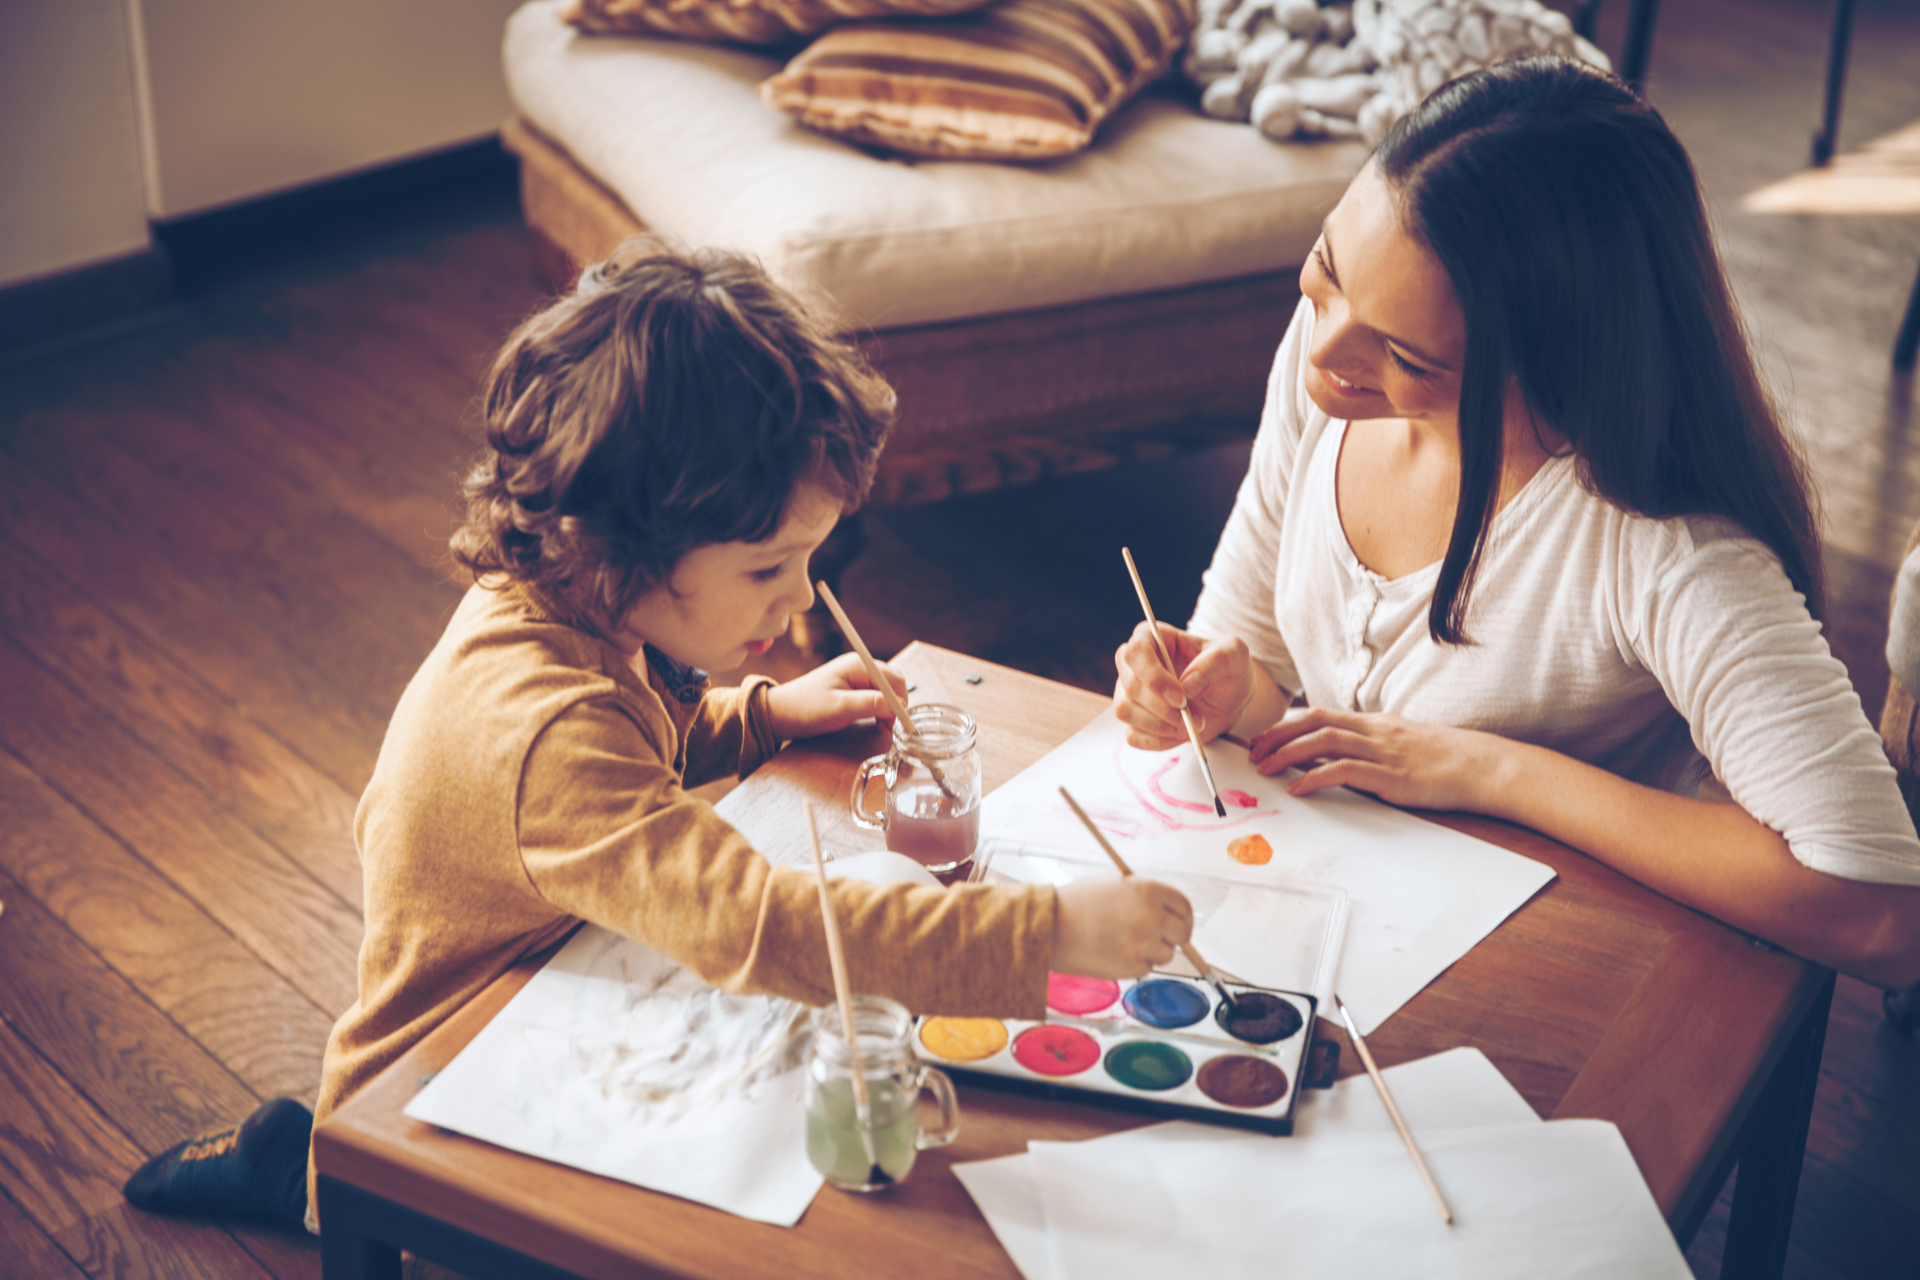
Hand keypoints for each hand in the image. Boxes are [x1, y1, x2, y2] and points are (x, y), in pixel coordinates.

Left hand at [764, 653, 905, 740]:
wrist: (782, 713)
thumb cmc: (807, 708)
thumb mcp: (840, 708)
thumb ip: (870, 704)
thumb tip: (898, 705)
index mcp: (859, 665)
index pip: (894, 680)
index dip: (900, 702)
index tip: (898, 724)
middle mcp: (861, 667)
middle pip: (893, 684)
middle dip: (895, 706)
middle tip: (888, 728)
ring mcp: (857, 677)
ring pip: (886, 692)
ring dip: (888, 710)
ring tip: (881, 728)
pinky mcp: (853, 689)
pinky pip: (876, 697)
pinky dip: (880, 711)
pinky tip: (875, 723)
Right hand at [1051, 877, 1193, 978]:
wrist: (1051, 927)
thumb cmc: (1078, 903)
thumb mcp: (1116, 885)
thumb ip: (1145, 896)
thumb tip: (1168, 914)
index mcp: (1148, 890)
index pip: (1183, 905)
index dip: (1183, 917)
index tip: (1180, 924)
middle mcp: (1151, 915)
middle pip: (1182, 933)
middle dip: (1174, 937)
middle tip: (1160, 939)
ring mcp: (1144, 943)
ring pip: (1166, 954)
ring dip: (1151, 952)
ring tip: (1123, 943)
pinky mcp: (1133, 965)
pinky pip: (1146, 967)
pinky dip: (1135, 963)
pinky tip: (1113, 952)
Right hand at [1111, 622, 1252, 749]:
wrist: (1227, 699)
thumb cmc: (1227, 669)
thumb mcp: (1234, 654)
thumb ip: (1216, 660)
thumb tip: (1187, 684)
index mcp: (1152, 638)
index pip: (1135, 652)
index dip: (1154, 677)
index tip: (1181, 697)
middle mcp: (1134, 665)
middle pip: (1130, 686)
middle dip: (1164, 708)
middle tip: (1196, 716)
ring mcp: (1129, 693)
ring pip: (1126, 712)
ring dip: (1162, 726)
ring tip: (1192, 725)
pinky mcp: (1134, 720)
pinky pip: (1133, 736)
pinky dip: (1159, 740)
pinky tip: (1181, 734)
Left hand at [1248, 708, 1510, 810]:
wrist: (1481, 766)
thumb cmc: (1444, 760)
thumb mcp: (1402, 745)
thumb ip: (1371, 748)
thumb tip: (1338, 760)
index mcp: (1375, 723)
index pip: (1322, 715)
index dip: (1288, 725)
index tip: (1264, 737)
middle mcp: (1374, 731)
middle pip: (1314, 723)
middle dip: (1278, 735)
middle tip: (1252, 751)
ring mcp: (1381, 752)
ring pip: (1323, 743)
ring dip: (1287, 754)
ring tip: (1264, 768)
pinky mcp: (1390, 776)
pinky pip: (1344, 772)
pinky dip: (1315, 778)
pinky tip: (1297, 788)